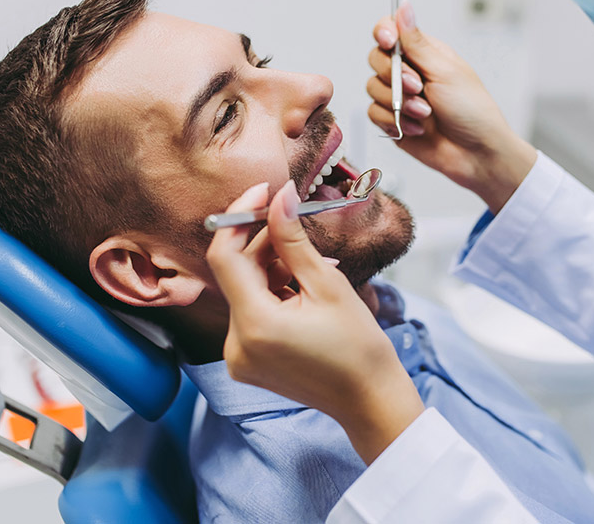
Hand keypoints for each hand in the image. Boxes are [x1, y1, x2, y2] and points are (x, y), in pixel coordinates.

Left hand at [205, 180, 424, 463]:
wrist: (369, 399)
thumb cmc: (358, 347)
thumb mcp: (327, 284)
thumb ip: (293, 240)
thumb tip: (279, 198)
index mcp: (254, 325)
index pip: (225, 256)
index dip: (239, 217)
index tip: (262, 193)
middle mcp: (235, 344)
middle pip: (236, 273)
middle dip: (262, 243)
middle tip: (293, 220)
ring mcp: (238, 356)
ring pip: (245, 291)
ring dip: (271, 268)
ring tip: (310, 264)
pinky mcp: (246, 362)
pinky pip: (250, 312)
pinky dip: (272, 292)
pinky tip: (301, 288)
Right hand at [368, 2, 537, 212]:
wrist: (477, 155)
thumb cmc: (472, 111)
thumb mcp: (445, 71)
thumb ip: (417, 42)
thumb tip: (403, 6)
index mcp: (425, 53)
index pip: (391, 31)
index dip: (383, 33)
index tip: (388, 41)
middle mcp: (409, 72)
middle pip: (376, 58)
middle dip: (394, 75)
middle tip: (418, 88)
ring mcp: (400, 97)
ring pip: (372, 87)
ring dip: (398, 103)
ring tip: (425, 114)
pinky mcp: (392, 121)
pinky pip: (374, 114)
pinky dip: (394, 122)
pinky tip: (417, 129)